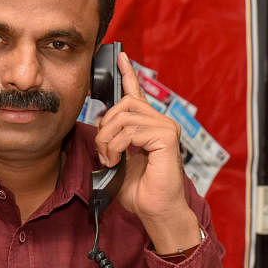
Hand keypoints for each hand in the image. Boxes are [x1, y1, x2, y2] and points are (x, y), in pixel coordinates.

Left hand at [94, 51, 200, 253]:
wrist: (156, 211)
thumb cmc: (139, 191)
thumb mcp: (117, 161)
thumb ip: (111, 140)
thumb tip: (99, 125)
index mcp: (148, 126)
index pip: (136, 93)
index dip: (127, 74)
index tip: (119, 57)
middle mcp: (160, 122)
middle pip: (122, 104)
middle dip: (104, 128)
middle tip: (103, 153)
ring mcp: (166, 127)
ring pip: (123, 117)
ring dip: (108, 140)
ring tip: (110, 160)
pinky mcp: (167, 137)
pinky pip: (131, 131)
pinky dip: (117, 147)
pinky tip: (118, 161)